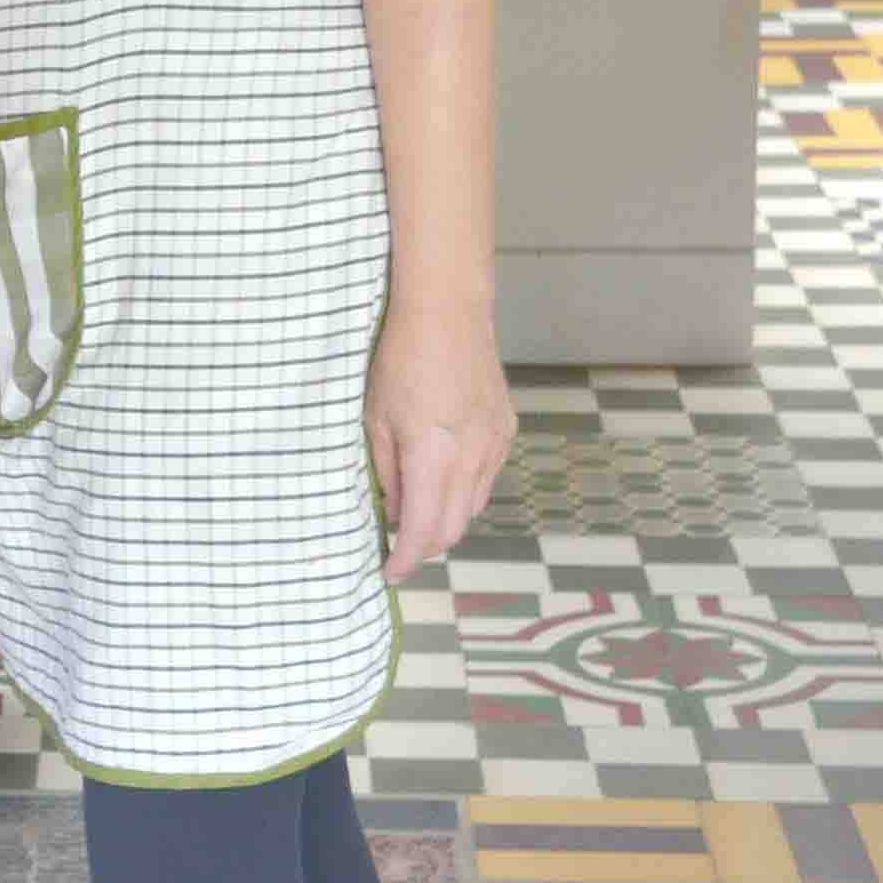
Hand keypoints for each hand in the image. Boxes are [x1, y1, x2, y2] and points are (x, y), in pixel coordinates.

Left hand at [365, 297, 512, 583]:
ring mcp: (494, 443)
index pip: (424, 531)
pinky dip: (464, 490)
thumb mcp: (376, 418)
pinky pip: (487, 477)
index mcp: (434, 456)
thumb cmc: (400, 359)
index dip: (406, 559)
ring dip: (446, 519)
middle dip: (425, 546)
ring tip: (418, 511)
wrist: (447, 312)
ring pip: (474, 505)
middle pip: (454, 528)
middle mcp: (472, 457)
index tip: (390, 571)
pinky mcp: (505, 429)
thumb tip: (395, 512)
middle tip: (399, 547)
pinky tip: (443, 477)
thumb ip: (386, 472)